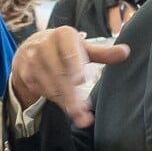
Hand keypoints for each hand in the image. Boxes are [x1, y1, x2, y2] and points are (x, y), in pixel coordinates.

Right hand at [11, 26, 129, 127]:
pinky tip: (67, 107)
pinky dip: (56, 101)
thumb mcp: (82, 48)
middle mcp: (44, 44)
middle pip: (60, 74)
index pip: (69, 50)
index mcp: (62, 35)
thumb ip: (103, 52)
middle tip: (83, 112)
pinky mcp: (26, 73)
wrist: (29, 49)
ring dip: (66, 102)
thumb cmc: (63, 48)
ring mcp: (32, 60)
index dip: (74, 64)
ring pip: (51, 86)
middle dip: (72, 95)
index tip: (80, 79)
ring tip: (79, 115)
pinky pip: (43, 91)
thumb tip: (126, 52)